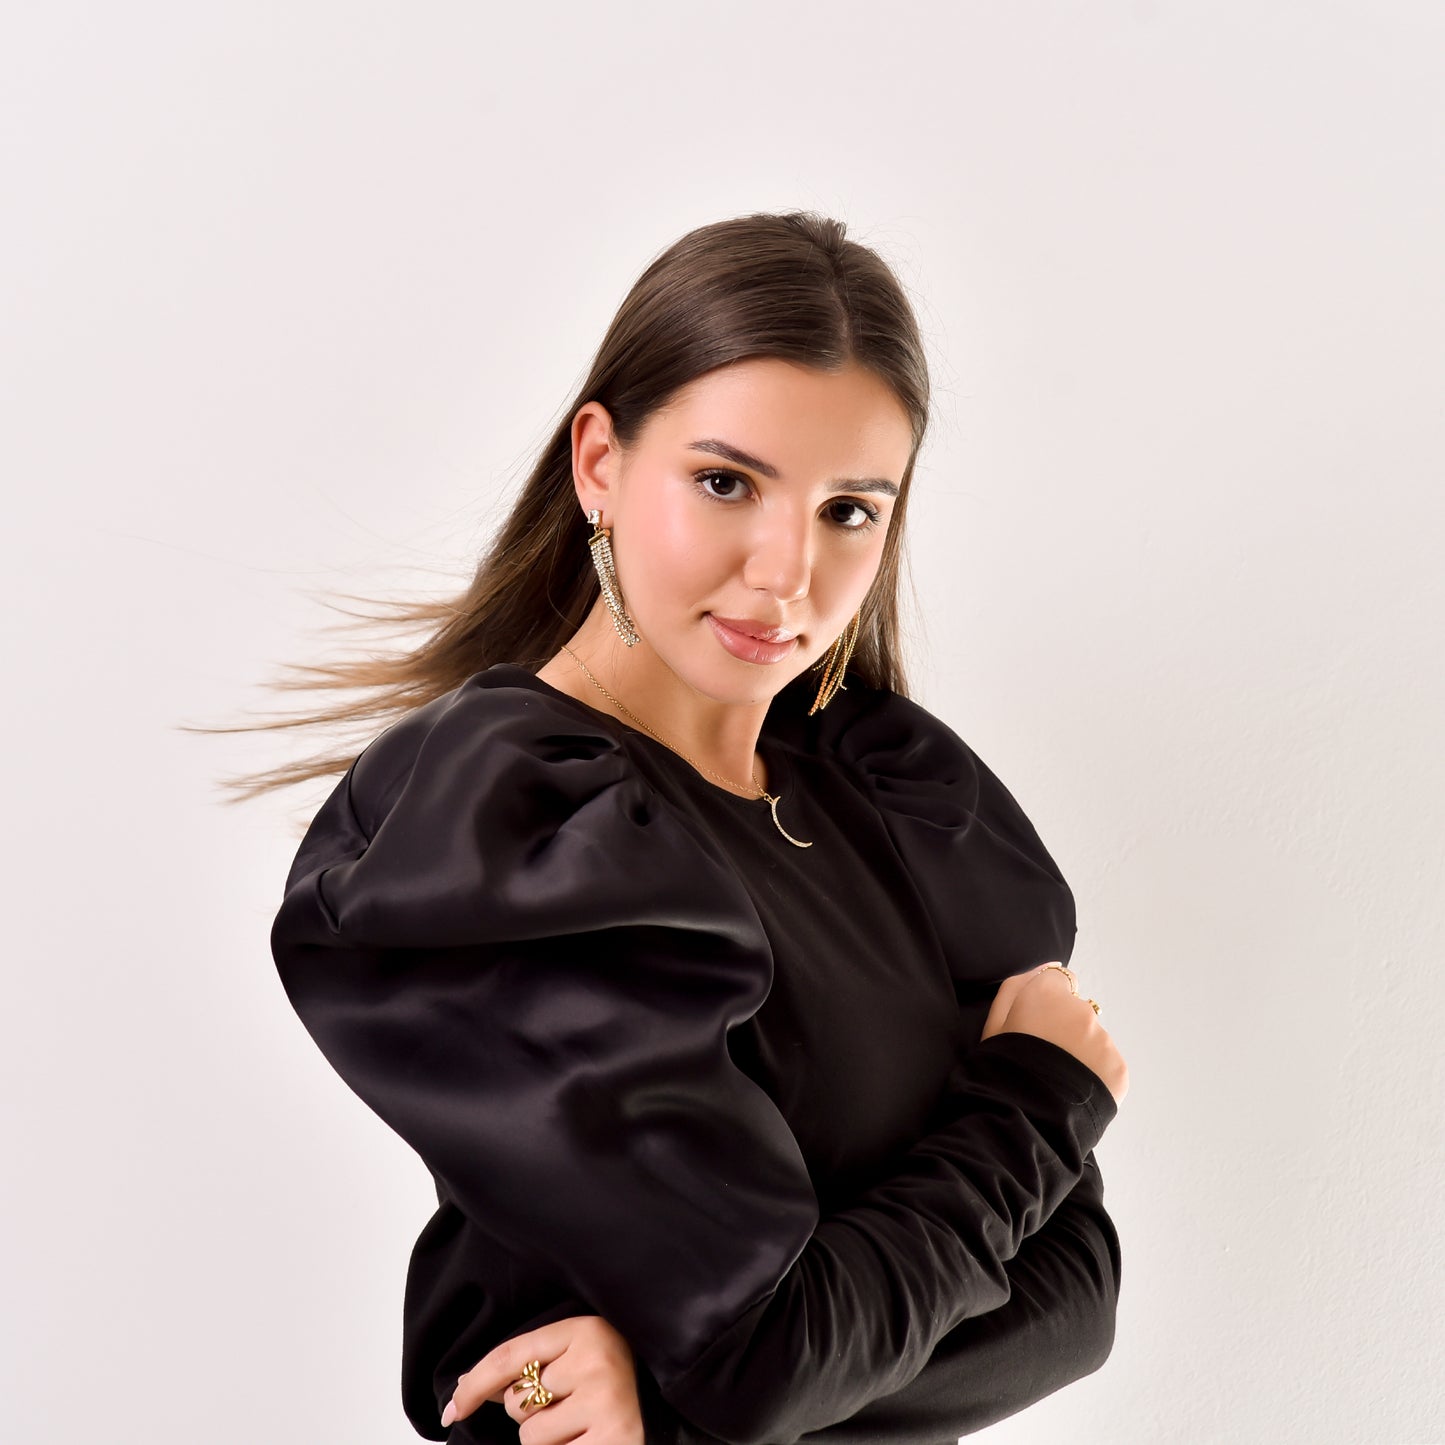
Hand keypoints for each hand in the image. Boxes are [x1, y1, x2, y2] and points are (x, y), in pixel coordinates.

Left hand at [440, 1314, 644, 1443]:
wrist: (666, 1405)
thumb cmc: (607, 1379)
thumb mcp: (572, 1357)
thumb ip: (525, 1365)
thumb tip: (465, 1389)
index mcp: (584, 1330)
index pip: (510, 1356)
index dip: (474, 1384)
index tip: (450, 1409)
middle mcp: (596, 1361)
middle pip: (516, 1400)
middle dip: (530, 1411)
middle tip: (569, 1402)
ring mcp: (606, 1401)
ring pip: (530, 1436)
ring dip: (547, 1438)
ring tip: (581, 1423)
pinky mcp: (613, 1439)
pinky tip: (590, 1439)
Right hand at [981, 963, 1129, 1104]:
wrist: (1026, 1116)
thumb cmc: (1003, 1066)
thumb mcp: (993, 1022)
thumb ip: (1017, 985)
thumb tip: (1048, 965)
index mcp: (1047, 994)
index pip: (1057, 980)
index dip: (1046, 1001)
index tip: (1037, 1023)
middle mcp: (1081, 1010)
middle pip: (1077, 1010)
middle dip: (1064, 1027)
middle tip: (1045, 1055)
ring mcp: (1103, 1039)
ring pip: (1093, 1037)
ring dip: (1080, 1050)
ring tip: (1058, 1076)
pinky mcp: (1118, 1067)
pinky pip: (1106, 1063)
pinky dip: (1094, 1073)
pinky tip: (1074, 1089)